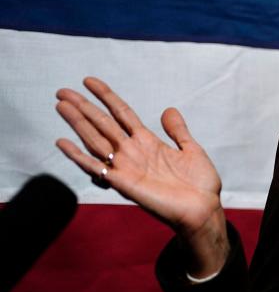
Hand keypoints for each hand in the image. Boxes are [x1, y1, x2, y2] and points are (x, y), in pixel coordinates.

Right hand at [55, 77, 227, 275]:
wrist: (203, 210)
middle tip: (61, 91)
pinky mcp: (123, 183)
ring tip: (61, 105)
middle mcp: (133, 152)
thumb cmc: (200, 184)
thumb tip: (169, 110)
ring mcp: (126, 167)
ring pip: (95, 139)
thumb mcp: (191, 150)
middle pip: (102, 123)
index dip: (106, 96)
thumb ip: (178, 131)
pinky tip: (63, 142)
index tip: (89, 81)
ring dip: (77, 123)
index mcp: (148, 142)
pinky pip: (95, 167)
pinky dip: (78, 156)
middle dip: (83, 107)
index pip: (121, 113)